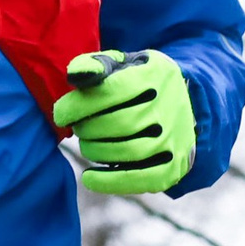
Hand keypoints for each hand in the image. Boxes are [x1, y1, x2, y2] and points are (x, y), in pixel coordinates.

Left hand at [52, 49, 197, 195]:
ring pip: (129, 151)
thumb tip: (75, 76)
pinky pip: (142, 179)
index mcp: (156, 74)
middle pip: (119, 124)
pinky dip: (111, 181)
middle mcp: (170, 105)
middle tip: (78, 129)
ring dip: (96, 151)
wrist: (183, 103)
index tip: (61, 114)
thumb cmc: (138, 82)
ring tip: (87, 145)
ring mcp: (175, 137)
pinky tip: (90, 177)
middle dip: (88, 129)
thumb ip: (95, 64)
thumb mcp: (121, 63)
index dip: (79, 106)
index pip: (111, 92)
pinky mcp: (174, 165)